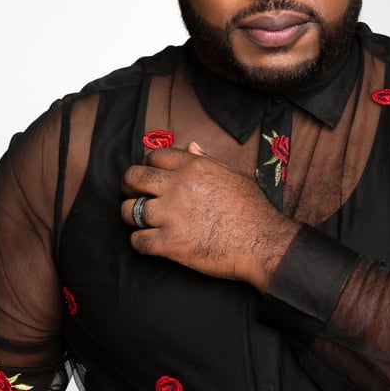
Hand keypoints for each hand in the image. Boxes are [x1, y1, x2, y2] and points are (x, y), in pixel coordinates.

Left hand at [121, 143, 298, 290]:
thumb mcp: (233, 174)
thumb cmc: (252, 208)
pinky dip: (138, 242)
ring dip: (130, 214)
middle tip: (131, 192)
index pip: (154, 156)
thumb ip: (207, 160)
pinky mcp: (170, 243)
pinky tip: (147, 241)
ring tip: (138, 219)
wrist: (262, 241)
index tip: (147, 173)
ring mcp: (171, 215)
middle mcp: (178, 186)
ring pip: (130, 210)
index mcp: (193, 167)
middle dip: (128, 184)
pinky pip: (138, 241)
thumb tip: (191, 147)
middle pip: (134, 178)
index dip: (146, 164)